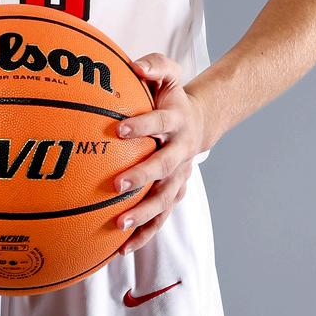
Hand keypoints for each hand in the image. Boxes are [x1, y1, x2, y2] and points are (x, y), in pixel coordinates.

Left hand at [111, 53, 209, 255]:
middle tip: (116, 185)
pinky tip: (119, 250)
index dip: (143, 125)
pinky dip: (142, 235)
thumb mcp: (170, 75)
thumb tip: (135, 65)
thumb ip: (155, 66)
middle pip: (163, 168)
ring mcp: (178, 178)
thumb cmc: (172, 98)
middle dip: (141, 177)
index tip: (119, 129)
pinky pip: (159, 219)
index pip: (160, 123)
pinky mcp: (173, 195)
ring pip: (163, 201)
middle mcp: (180, 152)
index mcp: (177, 122)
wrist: (198, 124)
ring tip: (118, 226)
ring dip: (142, 215)